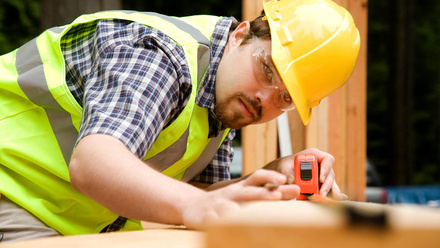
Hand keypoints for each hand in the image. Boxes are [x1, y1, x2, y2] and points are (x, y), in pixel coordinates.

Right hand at [182, 169, 299, 228]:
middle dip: (263, 192)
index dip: (270, 177)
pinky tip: (224, 225)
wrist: (193, 206)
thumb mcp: (245, 194)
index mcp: (243, 188)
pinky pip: (212, 220)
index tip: (284, 179)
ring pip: (229, 206)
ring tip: (248, 210)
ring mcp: (219, 205)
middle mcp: (232, 194)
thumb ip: (268, 192)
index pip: (258, 177)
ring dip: (239, 208)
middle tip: (278, 195)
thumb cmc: (226, 201)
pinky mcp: (205, 218)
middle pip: (249, 191)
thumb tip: (296, 190)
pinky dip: (218, 222)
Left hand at [265, 148, 347, 199]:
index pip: (327, 159)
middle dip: (327, 185)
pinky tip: (339, 199)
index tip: (320, 179)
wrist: (283, 172)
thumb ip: (287, 173)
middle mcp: (321, 165)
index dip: (326, 169)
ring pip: (331, 183)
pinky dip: (333, 195)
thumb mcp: (284, 168)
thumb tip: (292, 181)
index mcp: (314, 155)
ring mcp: (322, 175)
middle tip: (321, 194)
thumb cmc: (284, 166)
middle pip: (330, 174)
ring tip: (328, 199)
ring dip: (330, 192)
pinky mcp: (322, 185)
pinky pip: (330, 190)